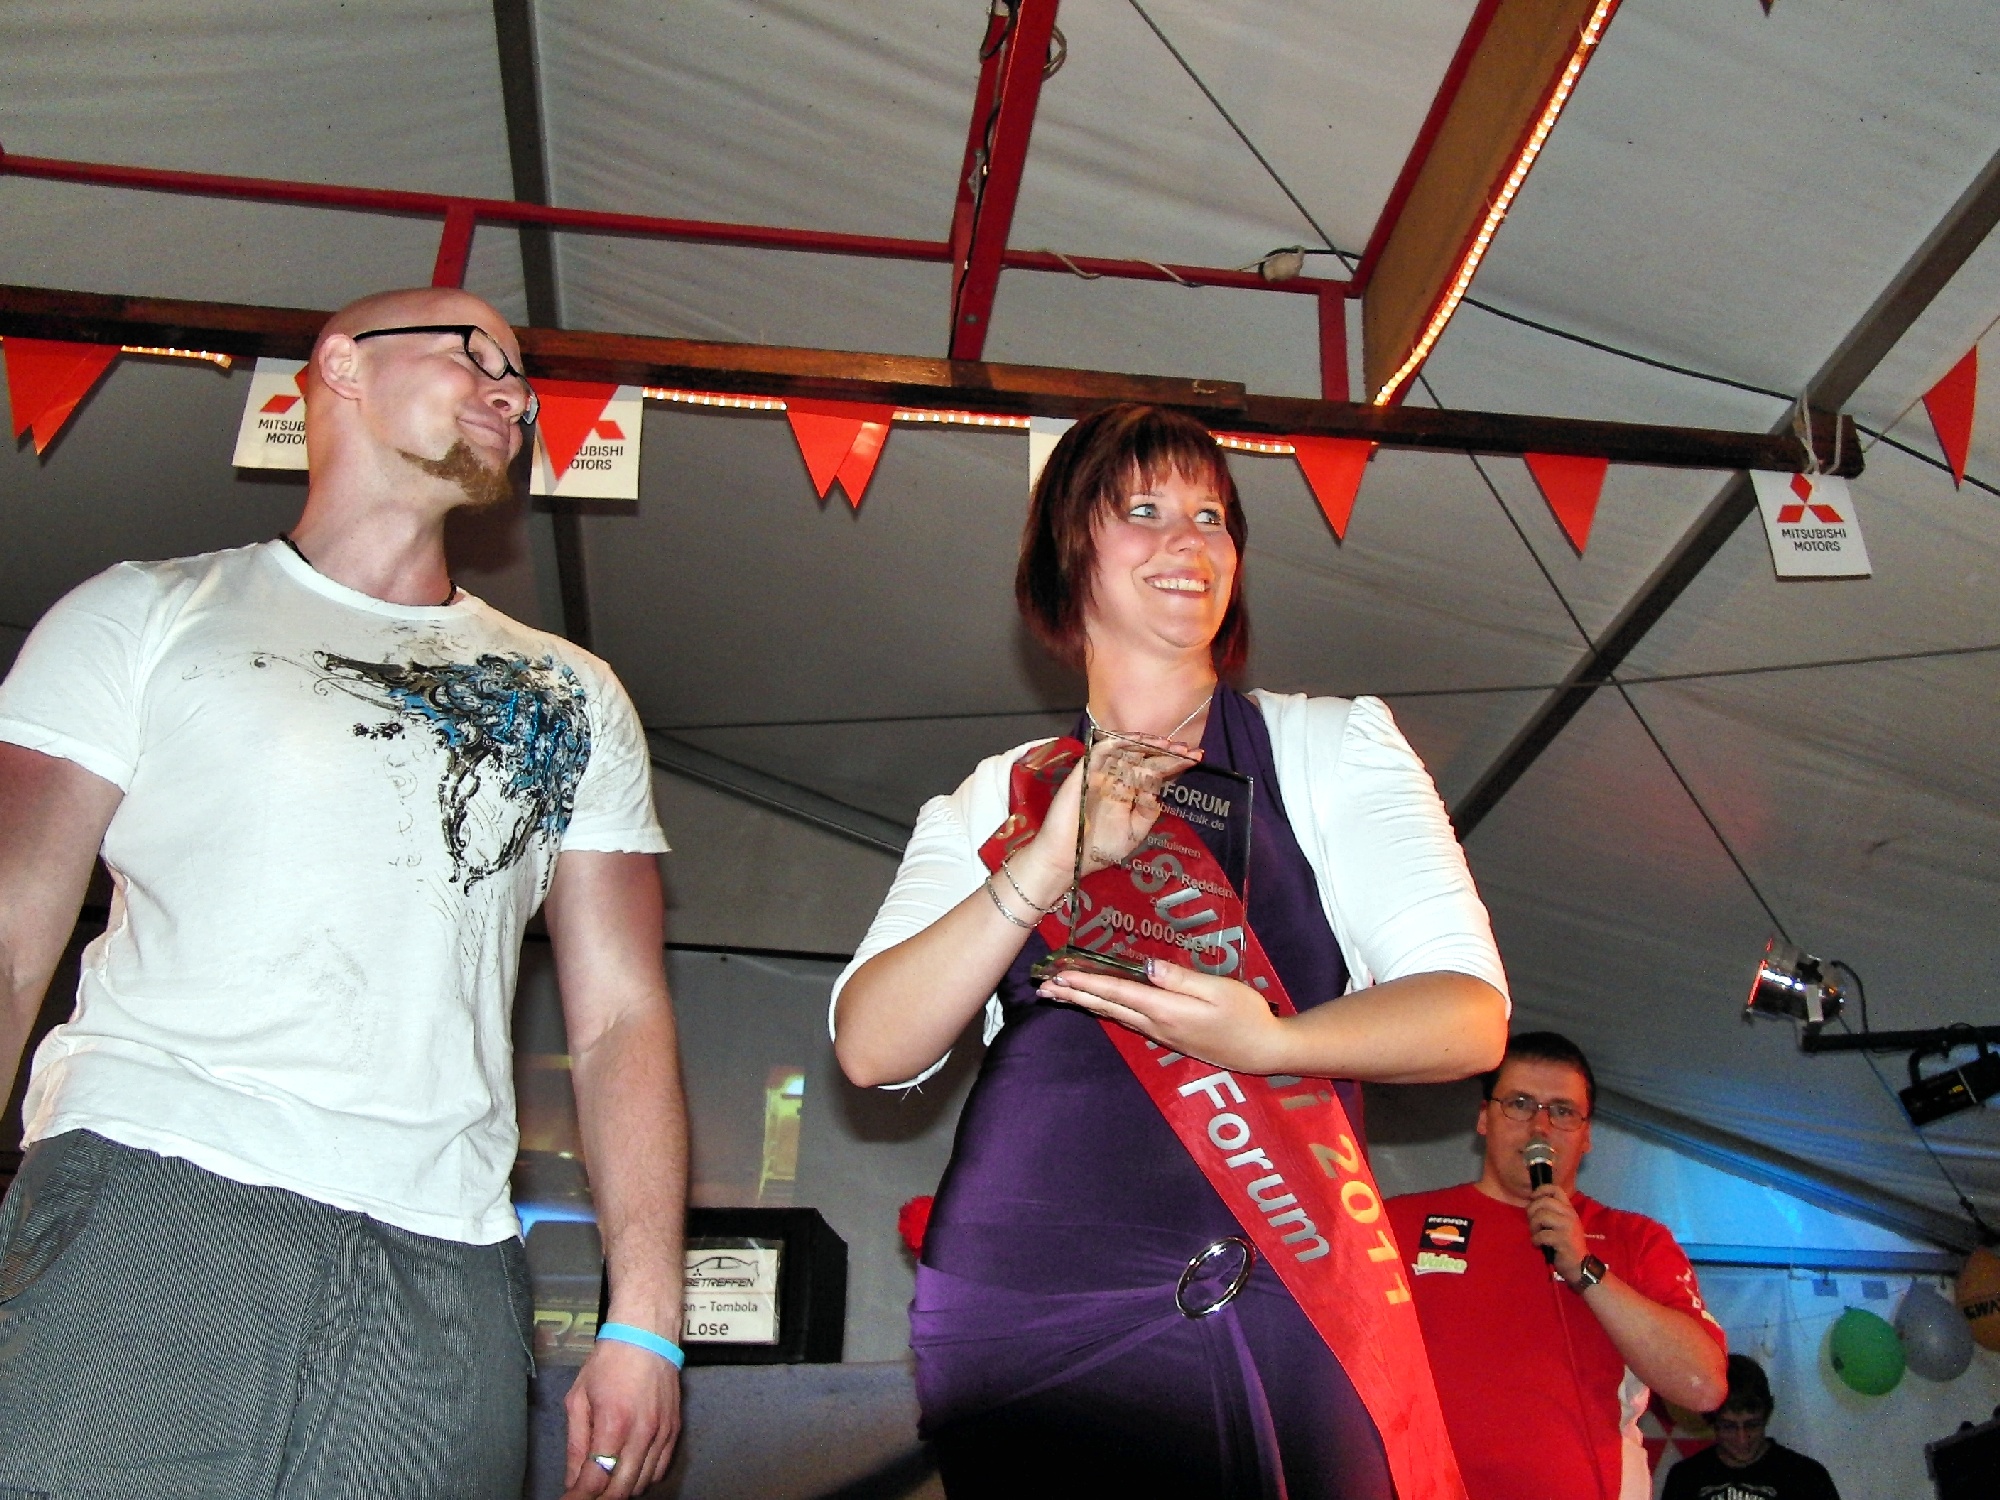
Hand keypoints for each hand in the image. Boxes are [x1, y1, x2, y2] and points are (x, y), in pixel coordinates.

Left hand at [561, 1340, 682, 1497]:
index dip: (578, 1499)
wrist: (647, 1334)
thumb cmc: (609, 1361)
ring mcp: (662, 1433)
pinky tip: (629, 1469)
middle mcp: (642, 1433)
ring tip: (606, 1481)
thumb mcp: (579, 1399)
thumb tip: (572, 1479)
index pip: (595, 1480)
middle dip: (600, 1498)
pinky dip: (643, 1478)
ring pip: (642, 1484)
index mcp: (613, 1423)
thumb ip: (576, 1443)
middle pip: (621, 1490)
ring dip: (621, 1489)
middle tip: (586, 1494)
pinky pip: (660, 1470)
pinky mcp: (674, 1430)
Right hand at [1018, 734, 1202, 894]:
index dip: (1173, 764)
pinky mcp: (1084, 773)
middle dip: (1165, 752)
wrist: (1066, 860)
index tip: (1195, 758)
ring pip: (1124, 750)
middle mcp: (1115, 780)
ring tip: (1166, 744)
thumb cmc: (1096, 849)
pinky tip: (1138, 742)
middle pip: (1143, 758)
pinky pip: (1101, 752)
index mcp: (1127, 793)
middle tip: (1186, 749)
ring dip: (1145, 744)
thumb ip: (1147, 812)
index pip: (1153, 773)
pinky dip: (1119, 744)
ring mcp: (1100, 775)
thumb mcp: (1134, 833)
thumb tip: (1159, 790)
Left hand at [1038, 956, 1287, 1073]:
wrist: (1264, 1051)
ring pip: (1114, 1015)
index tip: (1061, 974)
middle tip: (1044, 988)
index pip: (1118, 992)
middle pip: (1107, 1007)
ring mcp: (1161, 1034)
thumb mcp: (1219, 990)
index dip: (1087, 982)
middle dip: (1074, 995)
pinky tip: (1098, 1006)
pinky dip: (1106, 1010)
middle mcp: (1156, 1025)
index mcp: (1166, 1010)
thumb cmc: (1247, 1015)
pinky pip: (1128, 1020)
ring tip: (1060, 995)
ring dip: (1086, 1003)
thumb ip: (1181, 979)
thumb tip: (1147, 967)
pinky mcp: (1169, 1037)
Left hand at [1525, 1181, 1588, 1280]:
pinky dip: (1535, 1240)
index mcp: (1569, 1210)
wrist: (1580, 1266)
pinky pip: (1542, 1234)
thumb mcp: (1563, 1224)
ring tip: (1535, 1235)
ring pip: (1541, 1216)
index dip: (1540, 1190)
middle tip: (1532, 1223)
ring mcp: (1567, 1227)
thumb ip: (1552, 1213)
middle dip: (1532, 1211)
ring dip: (1533, 1226)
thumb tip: (1532, 1204)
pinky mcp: (1563, 1240)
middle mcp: (1569, 1215)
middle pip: (1544, 1201)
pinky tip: (1538, 1244)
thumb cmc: (1567, 1244)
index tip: (1532, 1198)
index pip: (1556, 1189)